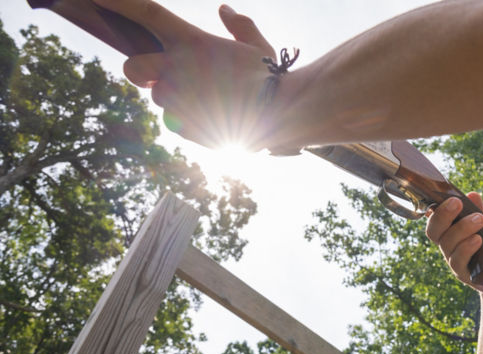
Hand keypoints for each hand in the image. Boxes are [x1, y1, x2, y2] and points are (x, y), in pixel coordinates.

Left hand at [94, 0, 279, 149]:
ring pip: (161, 98)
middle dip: (142, 71)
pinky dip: (191, 120)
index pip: (145, 13)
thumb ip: (238, 26)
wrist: (280, 116)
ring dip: (177, 99)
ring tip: (212, 103)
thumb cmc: (271, 79)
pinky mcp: (183, 126)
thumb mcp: (258, 46)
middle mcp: (176, 69)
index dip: (116, 2)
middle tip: (169, 76)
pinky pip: (176, 122)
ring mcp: (177, 100)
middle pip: (134, 67)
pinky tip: (218, 119)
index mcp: (191, 42)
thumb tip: (224, 11)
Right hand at [425, 192, 482, 296]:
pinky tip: (478, 239)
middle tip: (458, 203)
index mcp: (447, 233)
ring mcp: (453, 261)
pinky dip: (466, 248)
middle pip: (434, 232)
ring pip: (448, 244)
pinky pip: (458, 261)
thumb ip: (478, 211)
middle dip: (444, 215)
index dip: (436, 210)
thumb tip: (473, 195)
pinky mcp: (463, 275)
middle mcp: (446, 247)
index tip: (449, 198)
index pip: (433, 221)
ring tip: (480, 220)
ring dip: (461, 229)